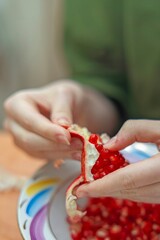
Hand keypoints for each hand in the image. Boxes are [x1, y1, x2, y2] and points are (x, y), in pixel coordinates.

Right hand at [4, 80, 118, 159]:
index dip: (48, 131)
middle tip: (79, 144)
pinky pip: (45, 157)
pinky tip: (77, 153)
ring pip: (38, 152)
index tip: (67, 137)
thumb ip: (62, 109)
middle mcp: (14, 124)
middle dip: (55, 144)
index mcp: (16, 105)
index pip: (30, 121)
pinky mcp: (31, 150)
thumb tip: (63, 125)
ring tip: (82, 149)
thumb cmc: (62, 96)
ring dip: (61, 152)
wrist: (65, 105)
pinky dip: (62, 156)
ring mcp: (20, 139)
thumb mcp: (65, 95)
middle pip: (30, 140)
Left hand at [76, 120, 159, 202]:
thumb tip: (109, 146)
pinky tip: (116, 181)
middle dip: (103, 189)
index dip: (101, 186)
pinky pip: (144, 194)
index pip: (126, 180)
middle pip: (128, 190)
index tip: (80, 189)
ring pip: (136, 196)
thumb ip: (134, 131)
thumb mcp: (159, 128)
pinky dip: (127, 188)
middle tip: (82, 187)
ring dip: (114, 190)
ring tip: (95, 183)